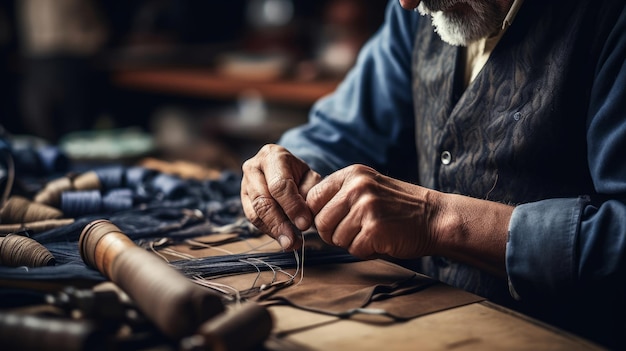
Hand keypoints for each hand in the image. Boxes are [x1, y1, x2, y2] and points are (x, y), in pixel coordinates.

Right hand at [241, 144, 321, 249]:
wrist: (282, 167)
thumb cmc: (298, 173)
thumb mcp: (309, 175)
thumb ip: (309, 192)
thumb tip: (305, 218)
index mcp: (273, 156)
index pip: (280, 185)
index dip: (292, 206)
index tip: (304, 224)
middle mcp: (253, 167)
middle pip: (264, 200)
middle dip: (279, 224)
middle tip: (293, 241)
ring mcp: (244, 183)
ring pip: (255, 212)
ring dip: (273, 231)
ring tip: (290, 244)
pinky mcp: (242, 198)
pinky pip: (253, 219)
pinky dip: (268, 231)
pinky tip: (281, 238)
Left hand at [306, 164, 440, 258]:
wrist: (435, 217)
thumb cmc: (400, 208)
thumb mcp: (368, 187)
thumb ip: (341, 195)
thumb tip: (307, 214)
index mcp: (352, 174)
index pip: (313, 198)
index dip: (319, 216)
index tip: (334, 222)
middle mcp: (357, 187)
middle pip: (321, 221)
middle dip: (333, 234)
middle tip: (355, 233)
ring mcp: (366, 207)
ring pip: (336, 238)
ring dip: (351, 243)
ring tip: (372, 234)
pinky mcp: (374, 229)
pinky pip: (354, 249)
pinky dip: (366, 251)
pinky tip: (381, 241)